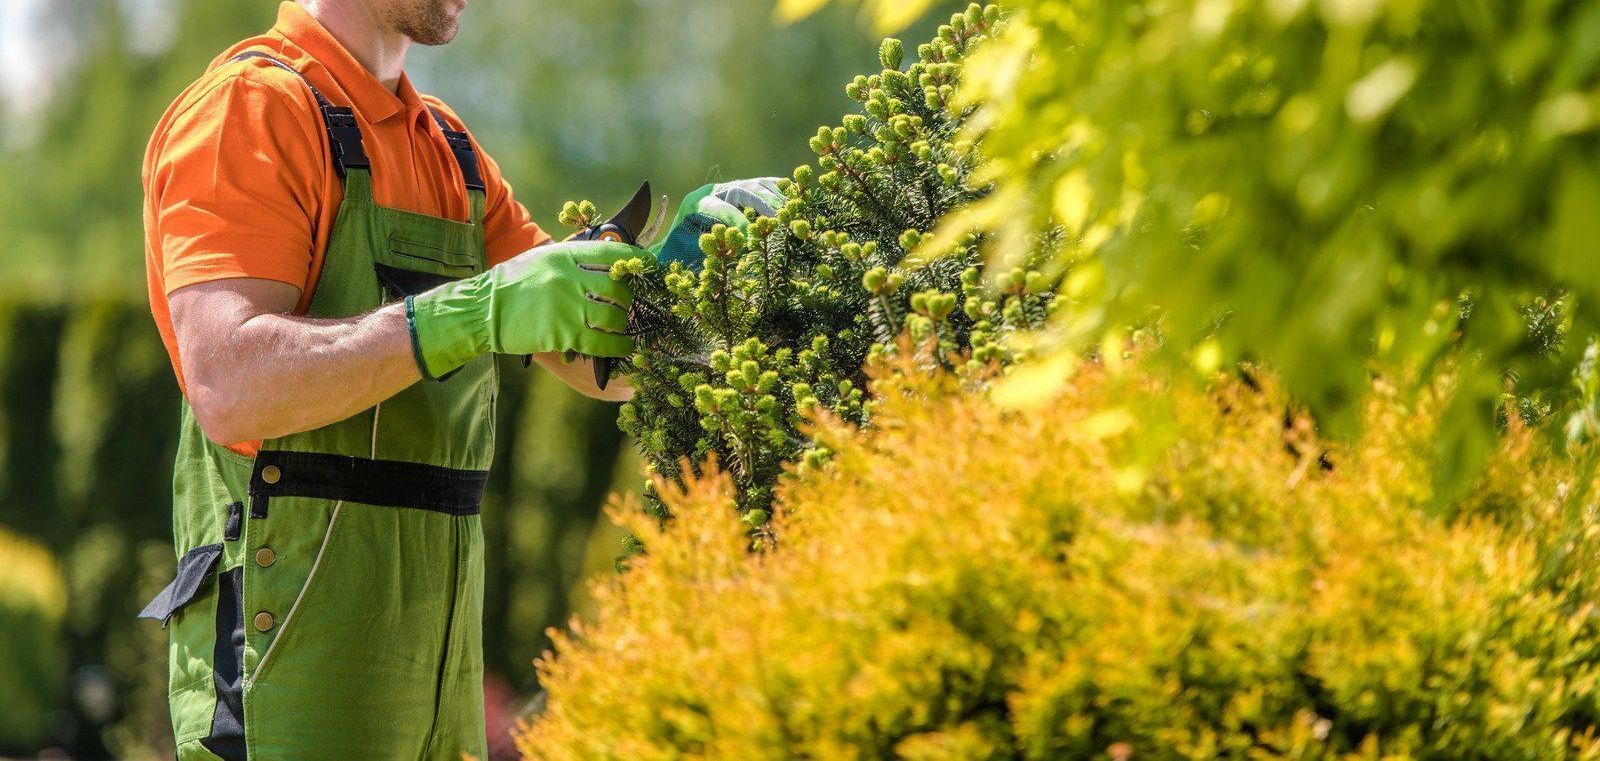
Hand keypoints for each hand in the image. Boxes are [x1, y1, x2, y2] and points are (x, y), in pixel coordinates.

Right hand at [406, 239, 650, 378]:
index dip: (636, 260)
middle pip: (618, 288)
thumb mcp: (540, 260)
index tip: (650, 266)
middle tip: (630, 306)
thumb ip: (571, 261)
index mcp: (563, 255)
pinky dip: (619, 345)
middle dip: (629, 300)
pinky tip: (624, 347)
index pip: (611, 253)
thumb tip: (605, 265)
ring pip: (614, 316)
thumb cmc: (511, 285)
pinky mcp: (563, 334)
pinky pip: (603, 341)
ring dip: (624, 324)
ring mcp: (567, 307)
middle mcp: (568, 278)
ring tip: (624, 328)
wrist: (482, 310)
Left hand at [652, 178, 783, 267]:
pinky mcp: (747, 191)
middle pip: (742, 191)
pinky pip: (767, 186)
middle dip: (761, 205)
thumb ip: (664, 258)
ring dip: (775, 198)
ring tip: (792, 212)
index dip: (733, 221)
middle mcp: (715, 191)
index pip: (717, 208)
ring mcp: (733, 188)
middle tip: (778, 219)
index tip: (748, 237)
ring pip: (757, 186)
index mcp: (695, 203)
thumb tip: (654, 263)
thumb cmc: (679, 249)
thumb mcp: (670, 253)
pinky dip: (781, 192)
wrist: (686, 236)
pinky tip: (796, 200)